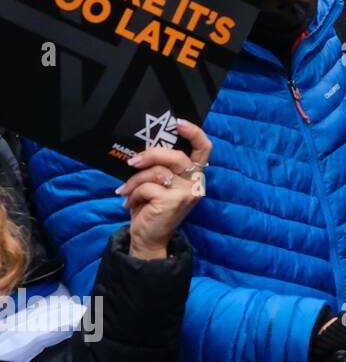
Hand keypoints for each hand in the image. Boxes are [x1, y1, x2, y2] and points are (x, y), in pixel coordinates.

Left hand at [116, 119, 211, 259]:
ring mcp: (186, 192)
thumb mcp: (158, 184)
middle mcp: (195, 183)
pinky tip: (130, 203)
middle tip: (132, 162)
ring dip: (135, 180)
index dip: (193, 133)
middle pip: (176, 156)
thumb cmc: (151, 208)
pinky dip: (134, 193)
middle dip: (150, 155)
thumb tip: (143, 150)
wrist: (148, 238)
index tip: (178, 123)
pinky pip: (148, 186)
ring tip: (126, 191)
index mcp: (194, 175)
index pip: (203, 149)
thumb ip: (160, 167)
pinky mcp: (173, 201)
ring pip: (157, 172)